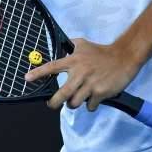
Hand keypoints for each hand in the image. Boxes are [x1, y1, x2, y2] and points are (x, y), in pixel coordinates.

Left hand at [25, 38, 141, 111]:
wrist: (123, 57)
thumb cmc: (101, 52)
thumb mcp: (83, 44)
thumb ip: (69, 47)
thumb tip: (58, 47)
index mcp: (73, 60)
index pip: (52, 67)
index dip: (38, 73)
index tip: (27, 79)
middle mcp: (80, 72)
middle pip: (61, 94)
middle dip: (54, 103)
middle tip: (52, 104)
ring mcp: (90, 84)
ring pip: (74, 103)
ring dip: (74, 103)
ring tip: (79, 97)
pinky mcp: (100, 92)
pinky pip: (89, 106)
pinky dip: (90, 105)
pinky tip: (95, 97)